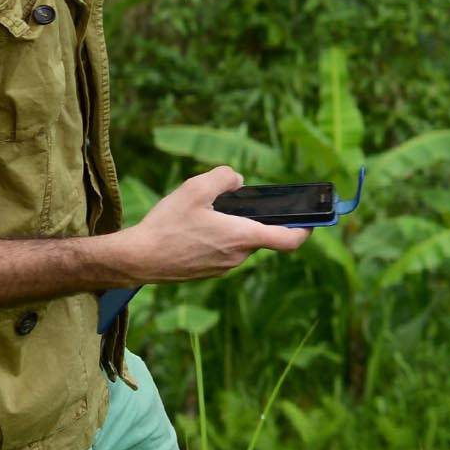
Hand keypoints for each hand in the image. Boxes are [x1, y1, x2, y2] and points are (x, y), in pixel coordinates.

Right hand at [106, 166, 307, 284]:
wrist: (139, 258)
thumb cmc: (168, 225)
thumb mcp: (196, 188)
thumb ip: (224, 177)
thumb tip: (237, 181)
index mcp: (243, 237)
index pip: (289, 239)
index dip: (305, 229)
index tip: (310, 220)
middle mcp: (238, 257)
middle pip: (257, 233)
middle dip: (249, 216)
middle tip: (225, 201)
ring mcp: (222, 268)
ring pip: (237, 242)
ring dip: (228, 226)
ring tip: (198, 214)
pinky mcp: (207, 272)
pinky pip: (221, 251)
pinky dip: (214, 238)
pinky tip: (189, 228)